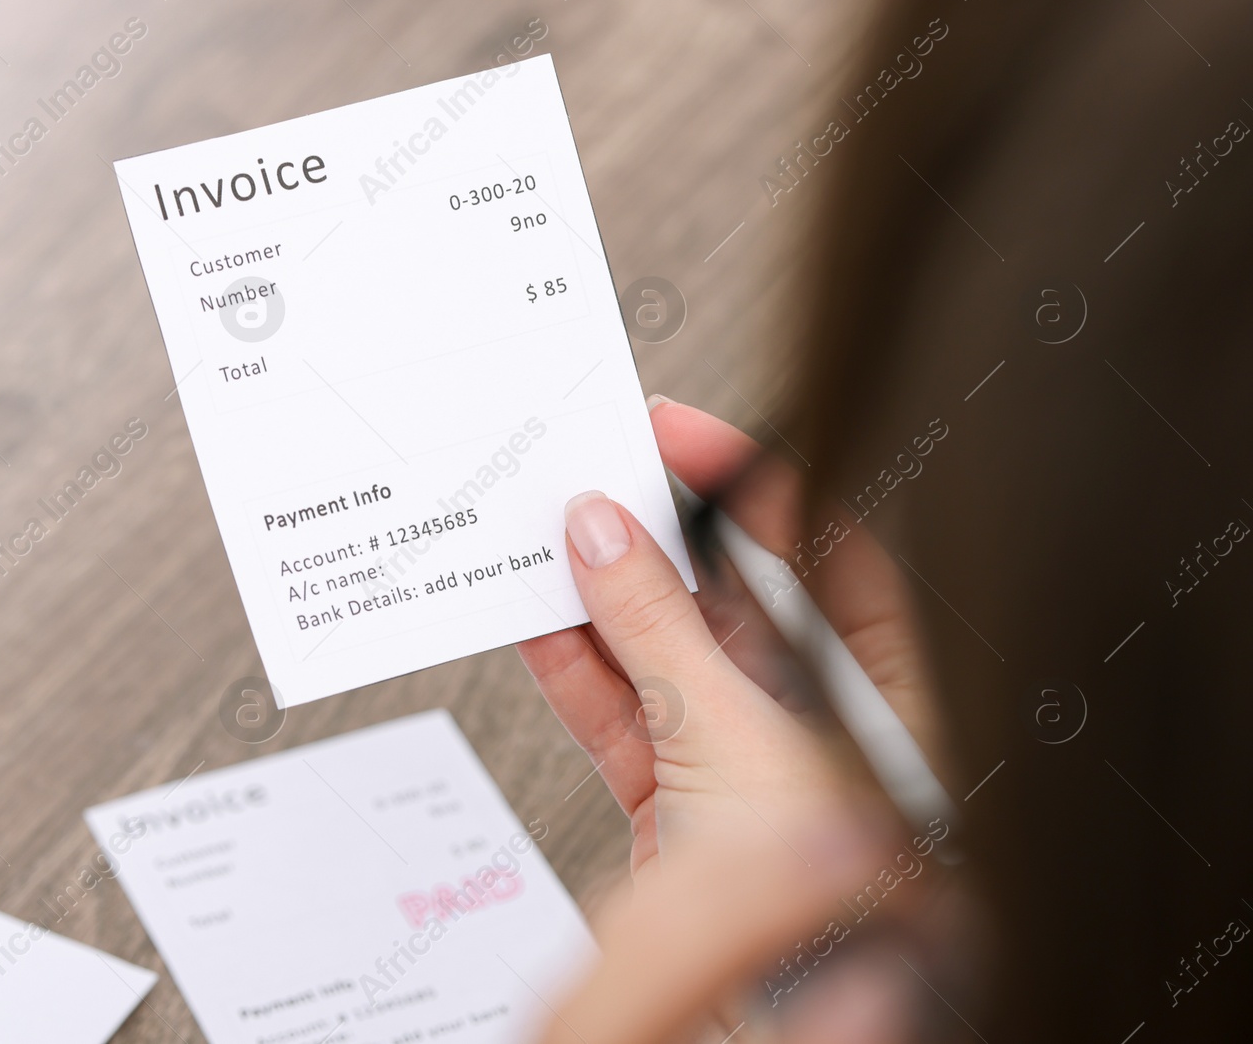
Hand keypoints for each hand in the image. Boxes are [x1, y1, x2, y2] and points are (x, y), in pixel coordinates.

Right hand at [516, 397, 958, 1042]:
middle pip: (733, 590)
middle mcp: (815, 711)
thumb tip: (604, 536)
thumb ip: (658, 632)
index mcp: (880, 682)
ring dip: (602, 596)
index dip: (754, 481)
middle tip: (599, 471)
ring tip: (548, 534)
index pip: (823, 545)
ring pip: (662, 650)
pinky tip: (540, 618)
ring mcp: (739, 755)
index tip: (680, 433)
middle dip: (661, 533)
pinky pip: (620, 712)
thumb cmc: (823, 906)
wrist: (777, 1021)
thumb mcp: (734, 737)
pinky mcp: (673, 800)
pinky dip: (574, 667)